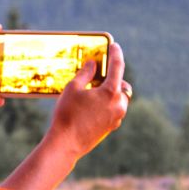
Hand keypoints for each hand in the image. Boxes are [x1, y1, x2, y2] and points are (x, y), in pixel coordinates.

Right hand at [46, 40, 129, 159]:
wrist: (66, 144)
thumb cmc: (67, 114)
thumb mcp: (73, 88)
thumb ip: (85, 73)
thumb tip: (93, 64)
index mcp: (111, 92)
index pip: (117, 67)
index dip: (116, 54)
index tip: (115, 45)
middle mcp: (119, 105)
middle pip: (122, 85)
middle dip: (113, 78)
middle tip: (100, 72)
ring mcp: (116, 118)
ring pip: (119, 99)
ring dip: (110, 92)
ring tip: (94, 89)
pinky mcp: (111, 127)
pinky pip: (114, 110)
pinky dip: (107, 103)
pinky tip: (92, 104)